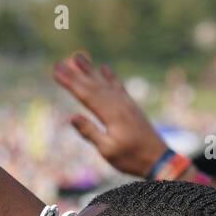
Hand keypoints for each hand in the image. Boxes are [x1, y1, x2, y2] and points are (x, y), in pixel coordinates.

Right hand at [52, 52, 166, 176]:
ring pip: (105, 83)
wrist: (159, 159)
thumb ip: (90, 132)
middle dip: (75, 74)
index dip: (70, 82)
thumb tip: (72, 117)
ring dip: (90, 70)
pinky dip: (109, 76)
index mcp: (111, 114)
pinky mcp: (131, 106)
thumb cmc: (132, 158)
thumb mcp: (108, 150)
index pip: (86, 95)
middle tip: (59, 62)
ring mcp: (126, 103)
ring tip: (78, 56)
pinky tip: (103, 68)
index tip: (56, 71)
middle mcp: (119, 104)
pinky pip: (118, 86)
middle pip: (93, 86)